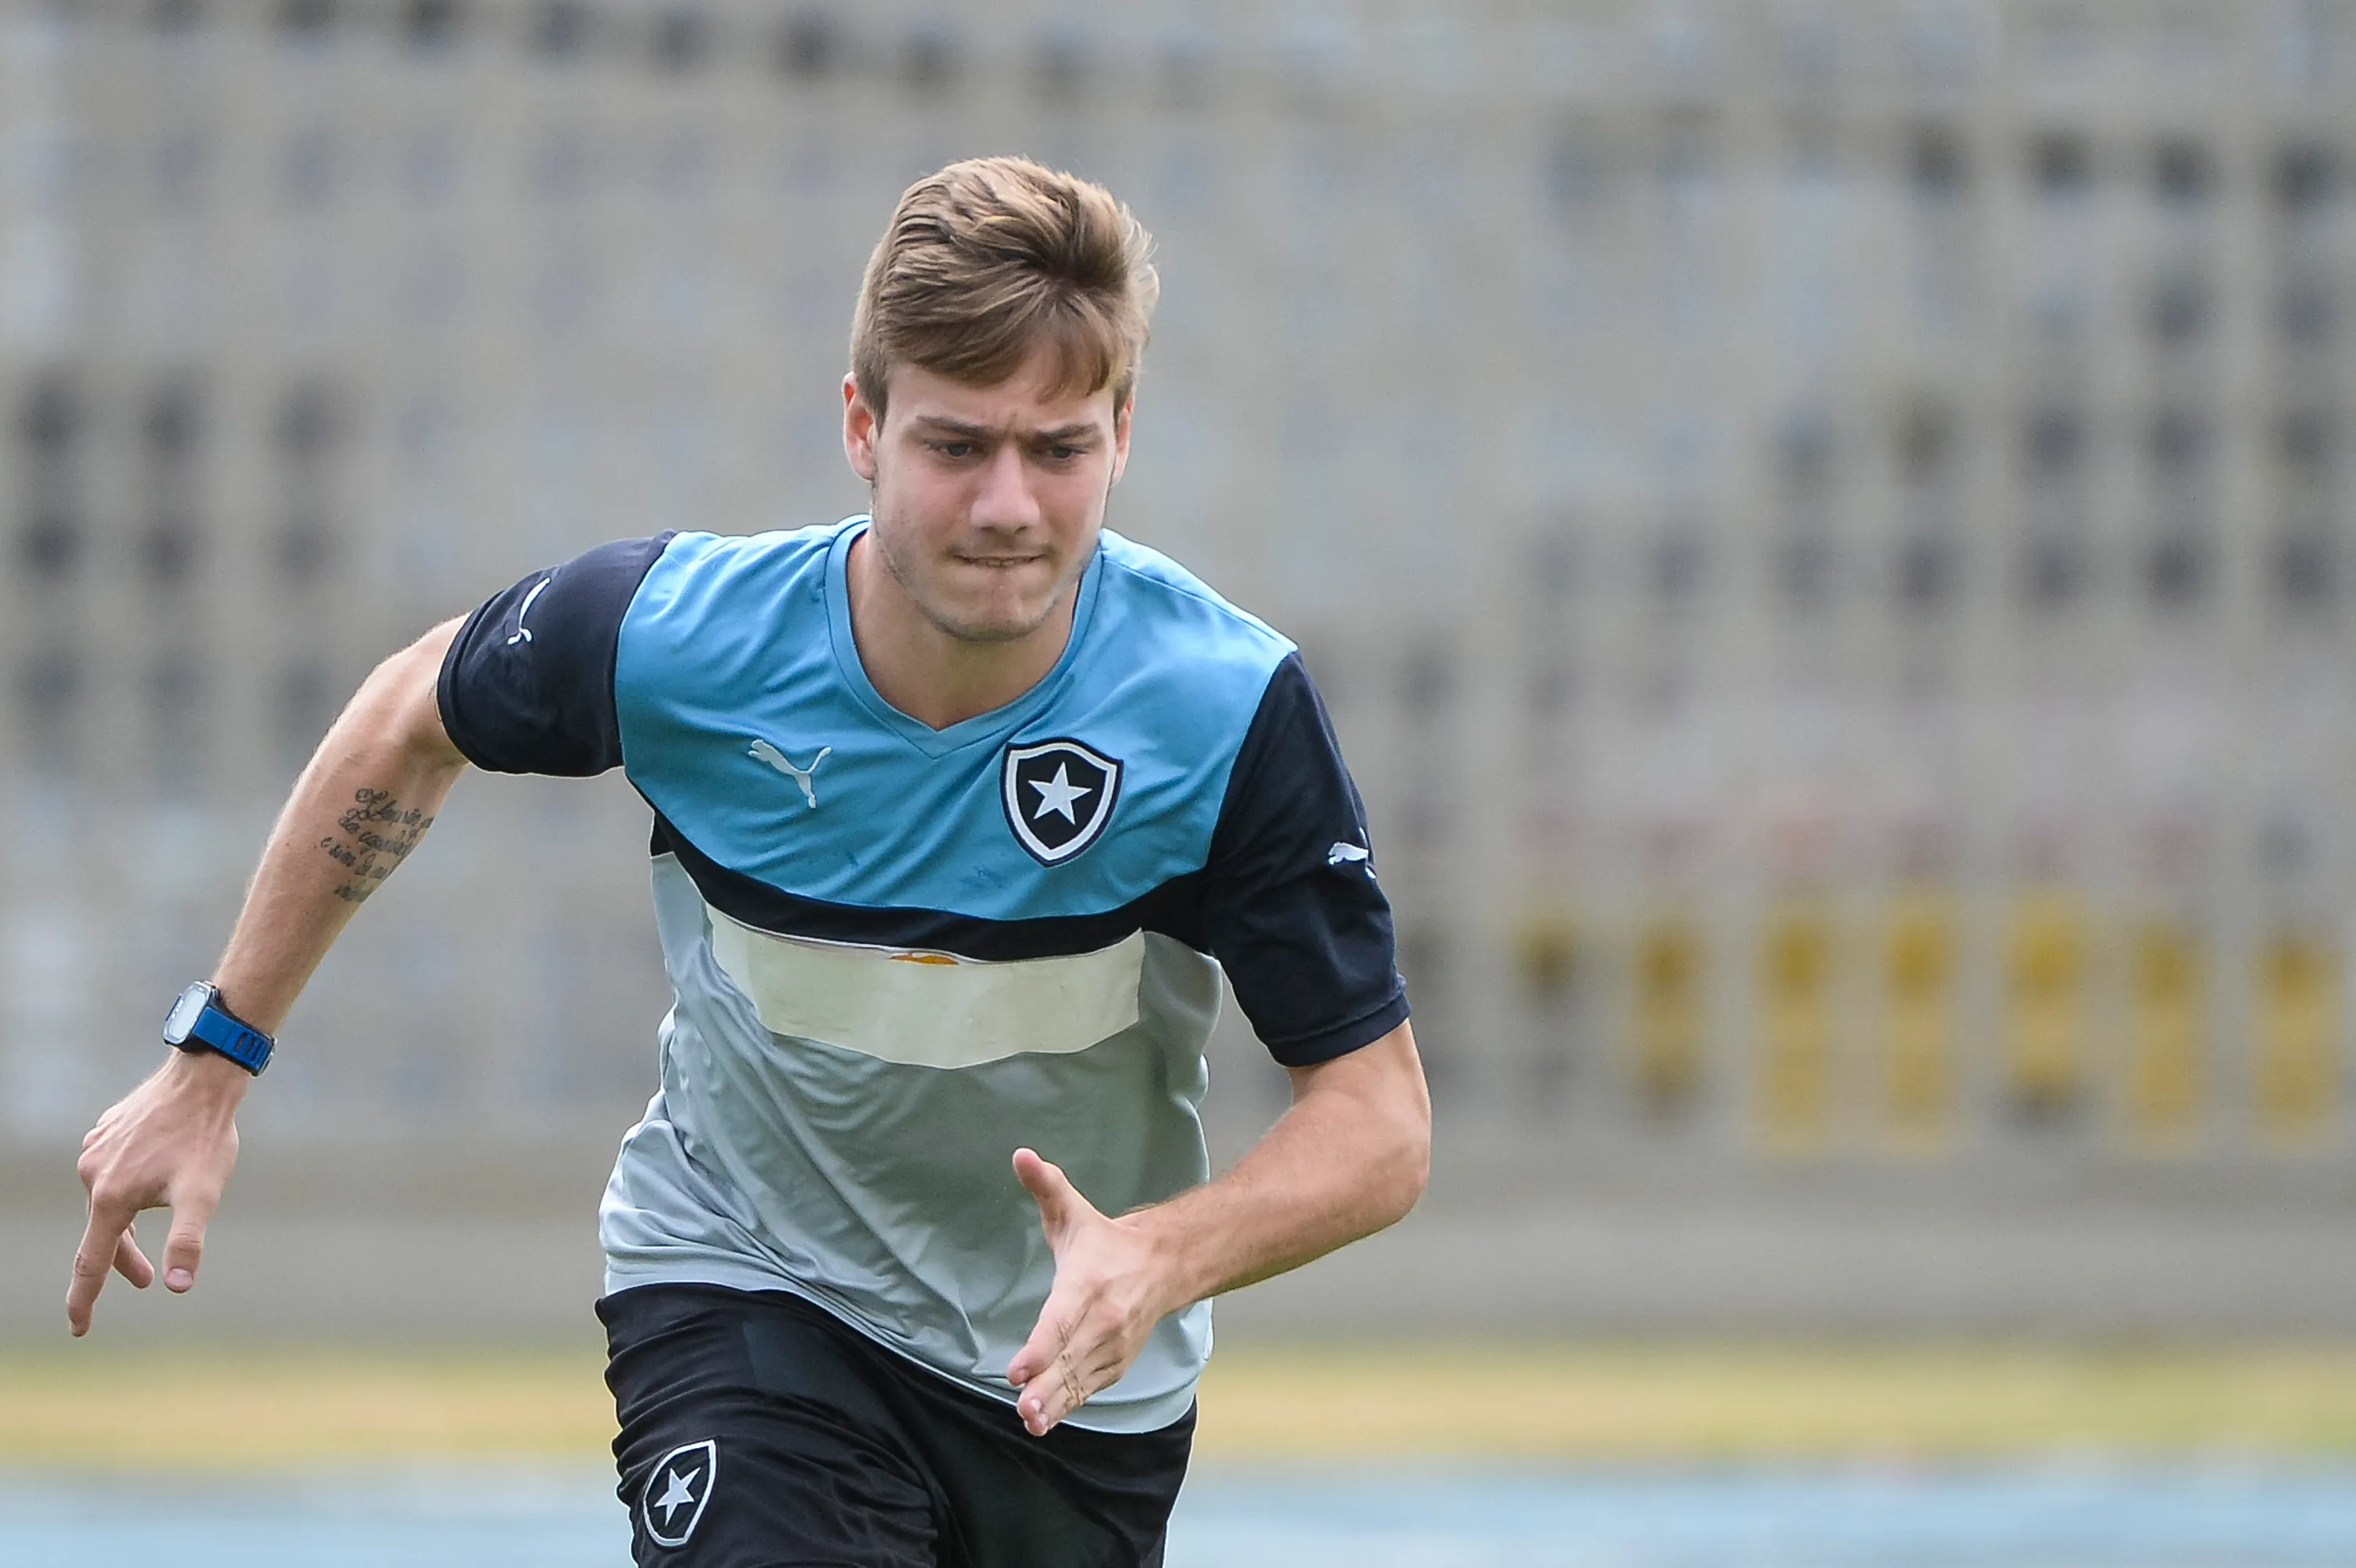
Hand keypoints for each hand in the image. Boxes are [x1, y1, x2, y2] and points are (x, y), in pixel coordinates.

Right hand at [68, 1049, 244, 1335]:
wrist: (202, 1079)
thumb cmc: (205, 1137)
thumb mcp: (203, 1194)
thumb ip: (187, 1241)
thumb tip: (179, 1287)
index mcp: (110, 1198)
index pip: (91, 1262)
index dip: (85, 1299)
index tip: (80, 1328)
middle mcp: (92, 1175)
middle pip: (102, 1233)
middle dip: (123, 1260)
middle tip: (145, 1281)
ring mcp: (95, 1151)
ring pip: (106, 1202)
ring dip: (126, 1224)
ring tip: (151, 1229)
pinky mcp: (105, 1133)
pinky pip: (110, 1173)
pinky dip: (126, 1190)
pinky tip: (149, 1182)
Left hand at [1005, 1148, 1170, 1436]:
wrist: (1165, 1264)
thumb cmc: (1103, 1241)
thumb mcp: (1072, 1211)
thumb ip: (1045, 1186)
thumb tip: (1022, 1155)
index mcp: (1089, 1283)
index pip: (1061, 1320)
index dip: (1039, 1347)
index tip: (1017, 1370)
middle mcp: (1104, 1319)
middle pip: (1072, 1358)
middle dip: (1047, 1385)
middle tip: (1024, 1408)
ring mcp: (1114, 1345)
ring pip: (1081, 1379)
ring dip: (1057, 1404)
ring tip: (1032, 1422)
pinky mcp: (1116, 1363)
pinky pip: (1090, 1388)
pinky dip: (1070, 1405)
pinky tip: (1045, 1421)